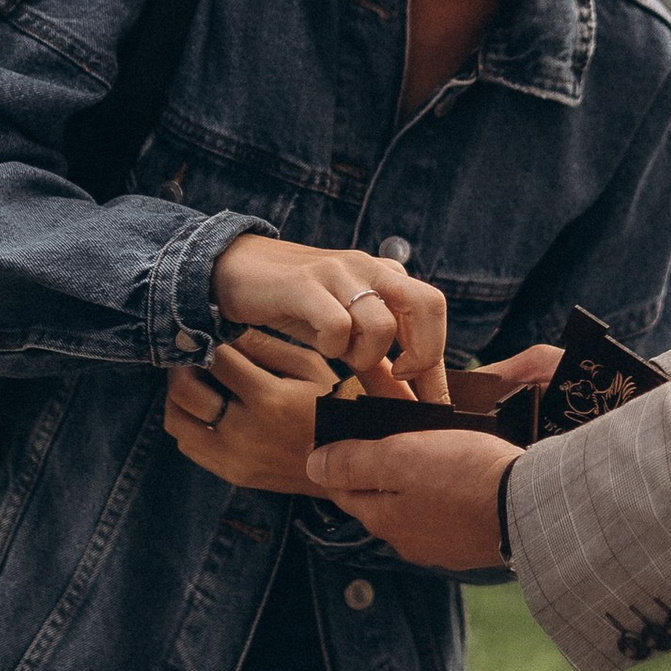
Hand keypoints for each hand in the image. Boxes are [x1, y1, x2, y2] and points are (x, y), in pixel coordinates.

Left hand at [165, 333, 417, 491]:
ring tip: (196, 380)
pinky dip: (188, 423)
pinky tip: (207, 408)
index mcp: (268, 399)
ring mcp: (234, 459)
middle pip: (182, 391)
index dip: (204, 340)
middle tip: (191, 353)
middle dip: (182, 365)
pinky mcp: (231, 474)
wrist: (349, 466)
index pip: (214, 360)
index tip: (204, 330)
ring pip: (176, 421)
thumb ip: (266, 346)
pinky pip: (188, 445)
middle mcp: (244, 432)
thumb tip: (226, 328)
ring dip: (179, 396)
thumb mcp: (310, 368)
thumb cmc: (333, 406)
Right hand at [211, 234, 447, 383]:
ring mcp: (338, 272)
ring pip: (382, 324)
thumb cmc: (295, 303)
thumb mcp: (344, 331)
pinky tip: (321, 345)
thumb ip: (376, 361)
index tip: (434, 403)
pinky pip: (338, 325)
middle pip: (427, 304)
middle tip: (396, 375)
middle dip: (422, 354)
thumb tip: (407, 401)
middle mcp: (369, 266)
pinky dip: (333, 347)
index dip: (437, 364)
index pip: (432, 311)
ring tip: (342, 356)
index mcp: (385, 274)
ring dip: (365, 355)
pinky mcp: (304, 284)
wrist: (232, 269)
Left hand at [305, 424, 519, 572]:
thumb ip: (353, 462)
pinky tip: (456, 481)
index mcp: (382, 519)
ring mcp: (441, 547)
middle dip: (373, 472)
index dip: (335, 459)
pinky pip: (445, 518)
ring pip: (412, 509)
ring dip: (410, 486)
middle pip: (376, 500)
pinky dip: (442, 499)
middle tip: (380, 436)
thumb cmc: (464, 476)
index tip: (333, 433)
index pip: (341, 488)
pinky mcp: (472, 546)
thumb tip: (312, 465)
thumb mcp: (400, 456)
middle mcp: (406, 541)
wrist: (531, 506)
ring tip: (422, 453)